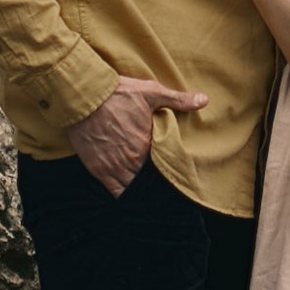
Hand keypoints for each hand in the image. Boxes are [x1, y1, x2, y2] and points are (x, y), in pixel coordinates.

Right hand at [70, 74, 207, 196]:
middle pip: (148, 178)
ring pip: (133, 187)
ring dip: (139, 188)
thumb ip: (178, 100)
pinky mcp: (99, 169)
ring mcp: (115, 166)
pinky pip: (114, 190)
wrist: (85, 97)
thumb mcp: (152, 92)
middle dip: (153, 181)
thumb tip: (204, 100)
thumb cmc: (118, 93)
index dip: (167, 167)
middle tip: (159, 184)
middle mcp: (133, 159)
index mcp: (148, 143)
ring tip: (146, 192)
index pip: (164, 164)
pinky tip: (129, 196)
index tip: (171, 169)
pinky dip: (122, 194)